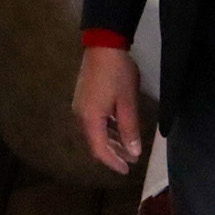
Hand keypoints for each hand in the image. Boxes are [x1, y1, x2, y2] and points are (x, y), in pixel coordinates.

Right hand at [74, 47, 143, 171]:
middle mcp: (81, 115)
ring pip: (95, 132)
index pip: (100, 150)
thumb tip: (133, 152)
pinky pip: (95, 121)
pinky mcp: (84, 97)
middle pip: (95, 142)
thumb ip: (129, 129)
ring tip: (128, 147)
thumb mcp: (127, 102)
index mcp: (90, 119)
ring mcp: (81, 105)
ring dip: (111, 141)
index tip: (127, 170)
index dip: (113, 162)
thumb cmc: (117, 74)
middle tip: (130, 162)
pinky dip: (107, 129)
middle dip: (113, 154)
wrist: (103, 44)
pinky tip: (118, 129)